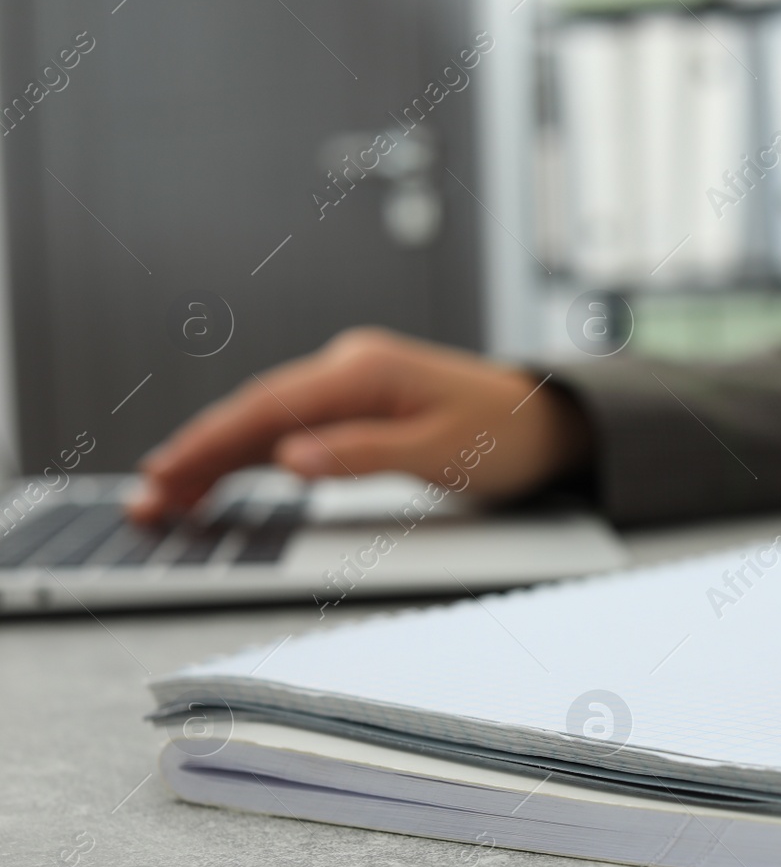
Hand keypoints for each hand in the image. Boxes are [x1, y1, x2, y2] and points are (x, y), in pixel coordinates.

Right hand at [128, 327, 591, 522]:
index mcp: (363, 371)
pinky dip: (252, 454)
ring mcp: (350, 384)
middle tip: (149, 498)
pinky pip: (291, 428)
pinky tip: (219, 476)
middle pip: (255, 412)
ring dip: (217, 456)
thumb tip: (289, 459)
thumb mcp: (439, 452)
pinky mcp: (356, 405)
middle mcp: (349, 368)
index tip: (169, 474)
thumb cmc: (503, 436)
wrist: (545, 422)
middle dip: (197, 452)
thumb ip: (361, 455)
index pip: (269, 408)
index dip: (212, 443)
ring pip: (266, 421)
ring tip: (168, 496)